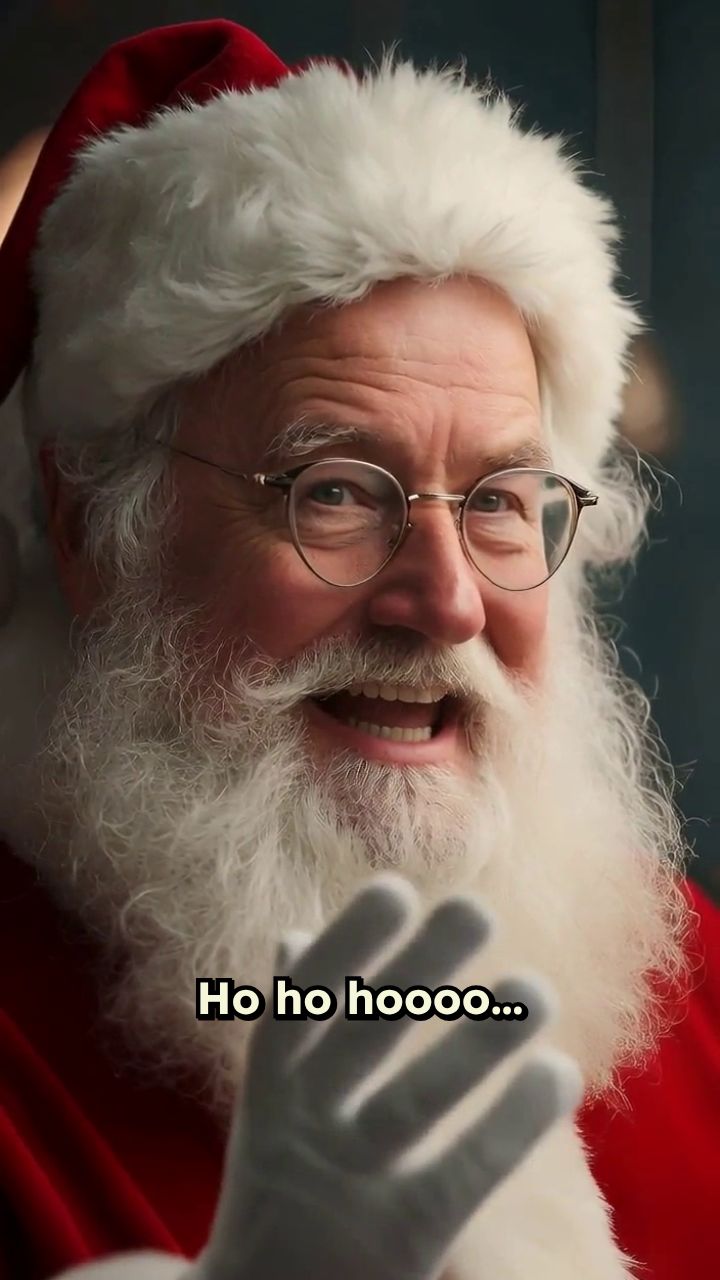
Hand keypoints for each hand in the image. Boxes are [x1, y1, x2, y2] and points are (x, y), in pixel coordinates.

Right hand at [193, 877, 581, 1279]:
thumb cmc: (276, 1191)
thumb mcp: (268, 1109)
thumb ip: (287, 1024)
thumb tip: (292, 934)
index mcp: (269, 1091)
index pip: (299, 1005)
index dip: (345, 947)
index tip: (394, 889)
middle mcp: (300, 1133)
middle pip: (361, 1040)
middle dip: (418, 973)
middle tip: (477, 911)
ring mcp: (346, 1191)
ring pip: (412, 1105)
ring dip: (474, 1043)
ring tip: (537, 989)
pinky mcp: (399, 1247)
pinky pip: (461, 1177)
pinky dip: (509, 1125)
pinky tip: (558, 1072)